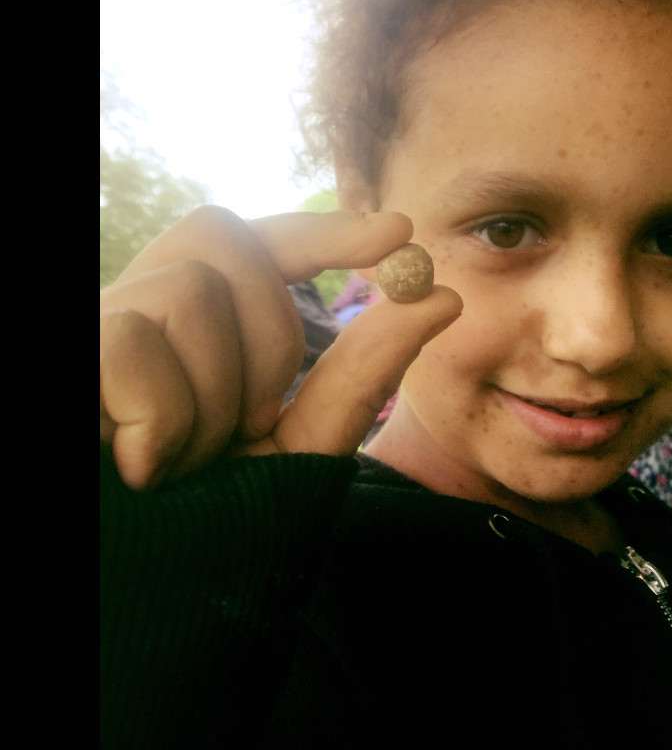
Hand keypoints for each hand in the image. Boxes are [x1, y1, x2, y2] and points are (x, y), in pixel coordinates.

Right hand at [100, 205, 462, 489]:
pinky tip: (143, 468)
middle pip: (224, 238)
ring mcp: (97, 328)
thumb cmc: (214, 519)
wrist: (143, 601)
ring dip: (215, 395)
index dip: (325, 229)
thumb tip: (441, 297)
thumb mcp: (297, 445)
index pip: (258, 242)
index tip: (401, 234)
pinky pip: (132, 342)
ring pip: (186, 289)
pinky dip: (163, 417)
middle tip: (254, 422)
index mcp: (196, 324)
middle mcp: (142, 308)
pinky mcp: (70, 360)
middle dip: (271, 335)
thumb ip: (358, 375)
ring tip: (186, 461)